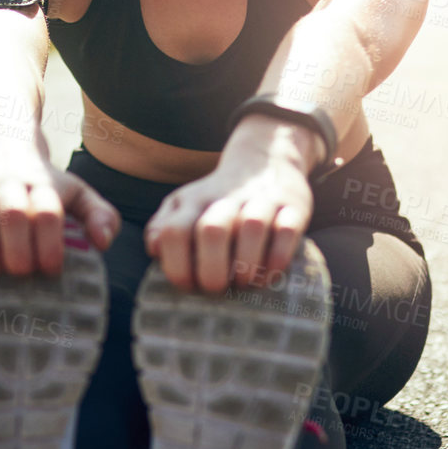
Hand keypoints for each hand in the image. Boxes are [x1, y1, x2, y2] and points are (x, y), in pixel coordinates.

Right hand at [0, 134, 119, 275]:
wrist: (1, 139)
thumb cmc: (44, 181)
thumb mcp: (76, 191)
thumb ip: (99, 214)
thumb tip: (102, 244)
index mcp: (43, 183)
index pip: (48, 213)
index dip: (50, 246)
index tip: (52, 271)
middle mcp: (9, 181)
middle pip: (13, 213)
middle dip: (19, 251)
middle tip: (24, 274)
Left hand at [144, 118, 318, 294]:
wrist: (265, 159)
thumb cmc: (218, 198)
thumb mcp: (184, 204)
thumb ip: (162, 227)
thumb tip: (154, 250)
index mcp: (194, 201)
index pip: (173, 232)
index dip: (177, 266)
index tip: (188, 286)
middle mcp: (226, 198)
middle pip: (212, 231)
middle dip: (212, 271)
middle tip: (217, 289)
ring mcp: (261, 201)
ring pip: (251, 229)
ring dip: (246, 266)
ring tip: (243, 283)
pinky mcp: (293, 207)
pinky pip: (287, 232)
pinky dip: (276, 260)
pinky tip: (268, 274)